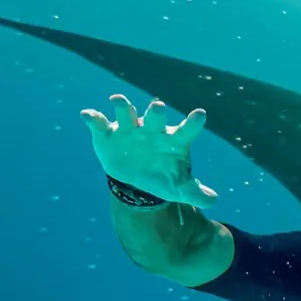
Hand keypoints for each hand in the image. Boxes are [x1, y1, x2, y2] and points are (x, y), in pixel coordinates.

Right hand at [80, 94, 216, 206]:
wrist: (136, 180)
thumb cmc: (162, 177)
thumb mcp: (178, 188)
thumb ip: (195, 193)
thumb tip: (212, 200)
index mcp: (173, 140)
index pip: (186, 130)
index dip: (193, 122)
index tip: (200, 114)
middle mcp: (152, 130)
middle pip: (155, 118)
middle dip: (155, 113)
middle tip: (157, 107)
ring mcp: (130, 129)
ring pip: (127, 114)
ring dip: (123, 108)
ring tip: (118, 101)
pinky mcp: (109, 133)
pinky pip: (100, 123)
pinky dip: (94, 118)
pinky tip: (88, 116)